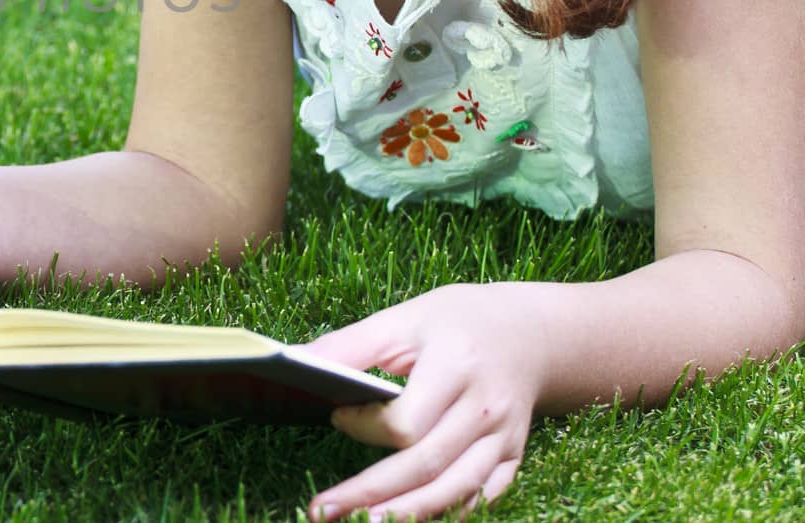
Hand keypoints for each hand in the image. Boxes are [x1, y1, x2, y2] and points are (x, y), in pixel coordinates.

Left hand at [300, 283, 543, 521]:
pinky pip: (480, 497)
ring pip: (454, 491)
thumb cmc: (457, 321)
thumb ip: (349, 344)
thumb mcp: (403, 319)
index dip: (364, 428)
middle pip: (425, 466)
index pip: (407, 421)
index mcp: (456, 367)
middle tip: (322, 511)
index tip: (337, 416)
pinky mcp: (511, 458)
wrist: (530, 334)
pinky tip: (406, 519)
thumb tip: (291, 359)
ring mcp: (503, 439)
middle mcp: (484, 410)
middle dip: (371, 494)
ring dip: (406, 515)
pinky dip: (446, 512)